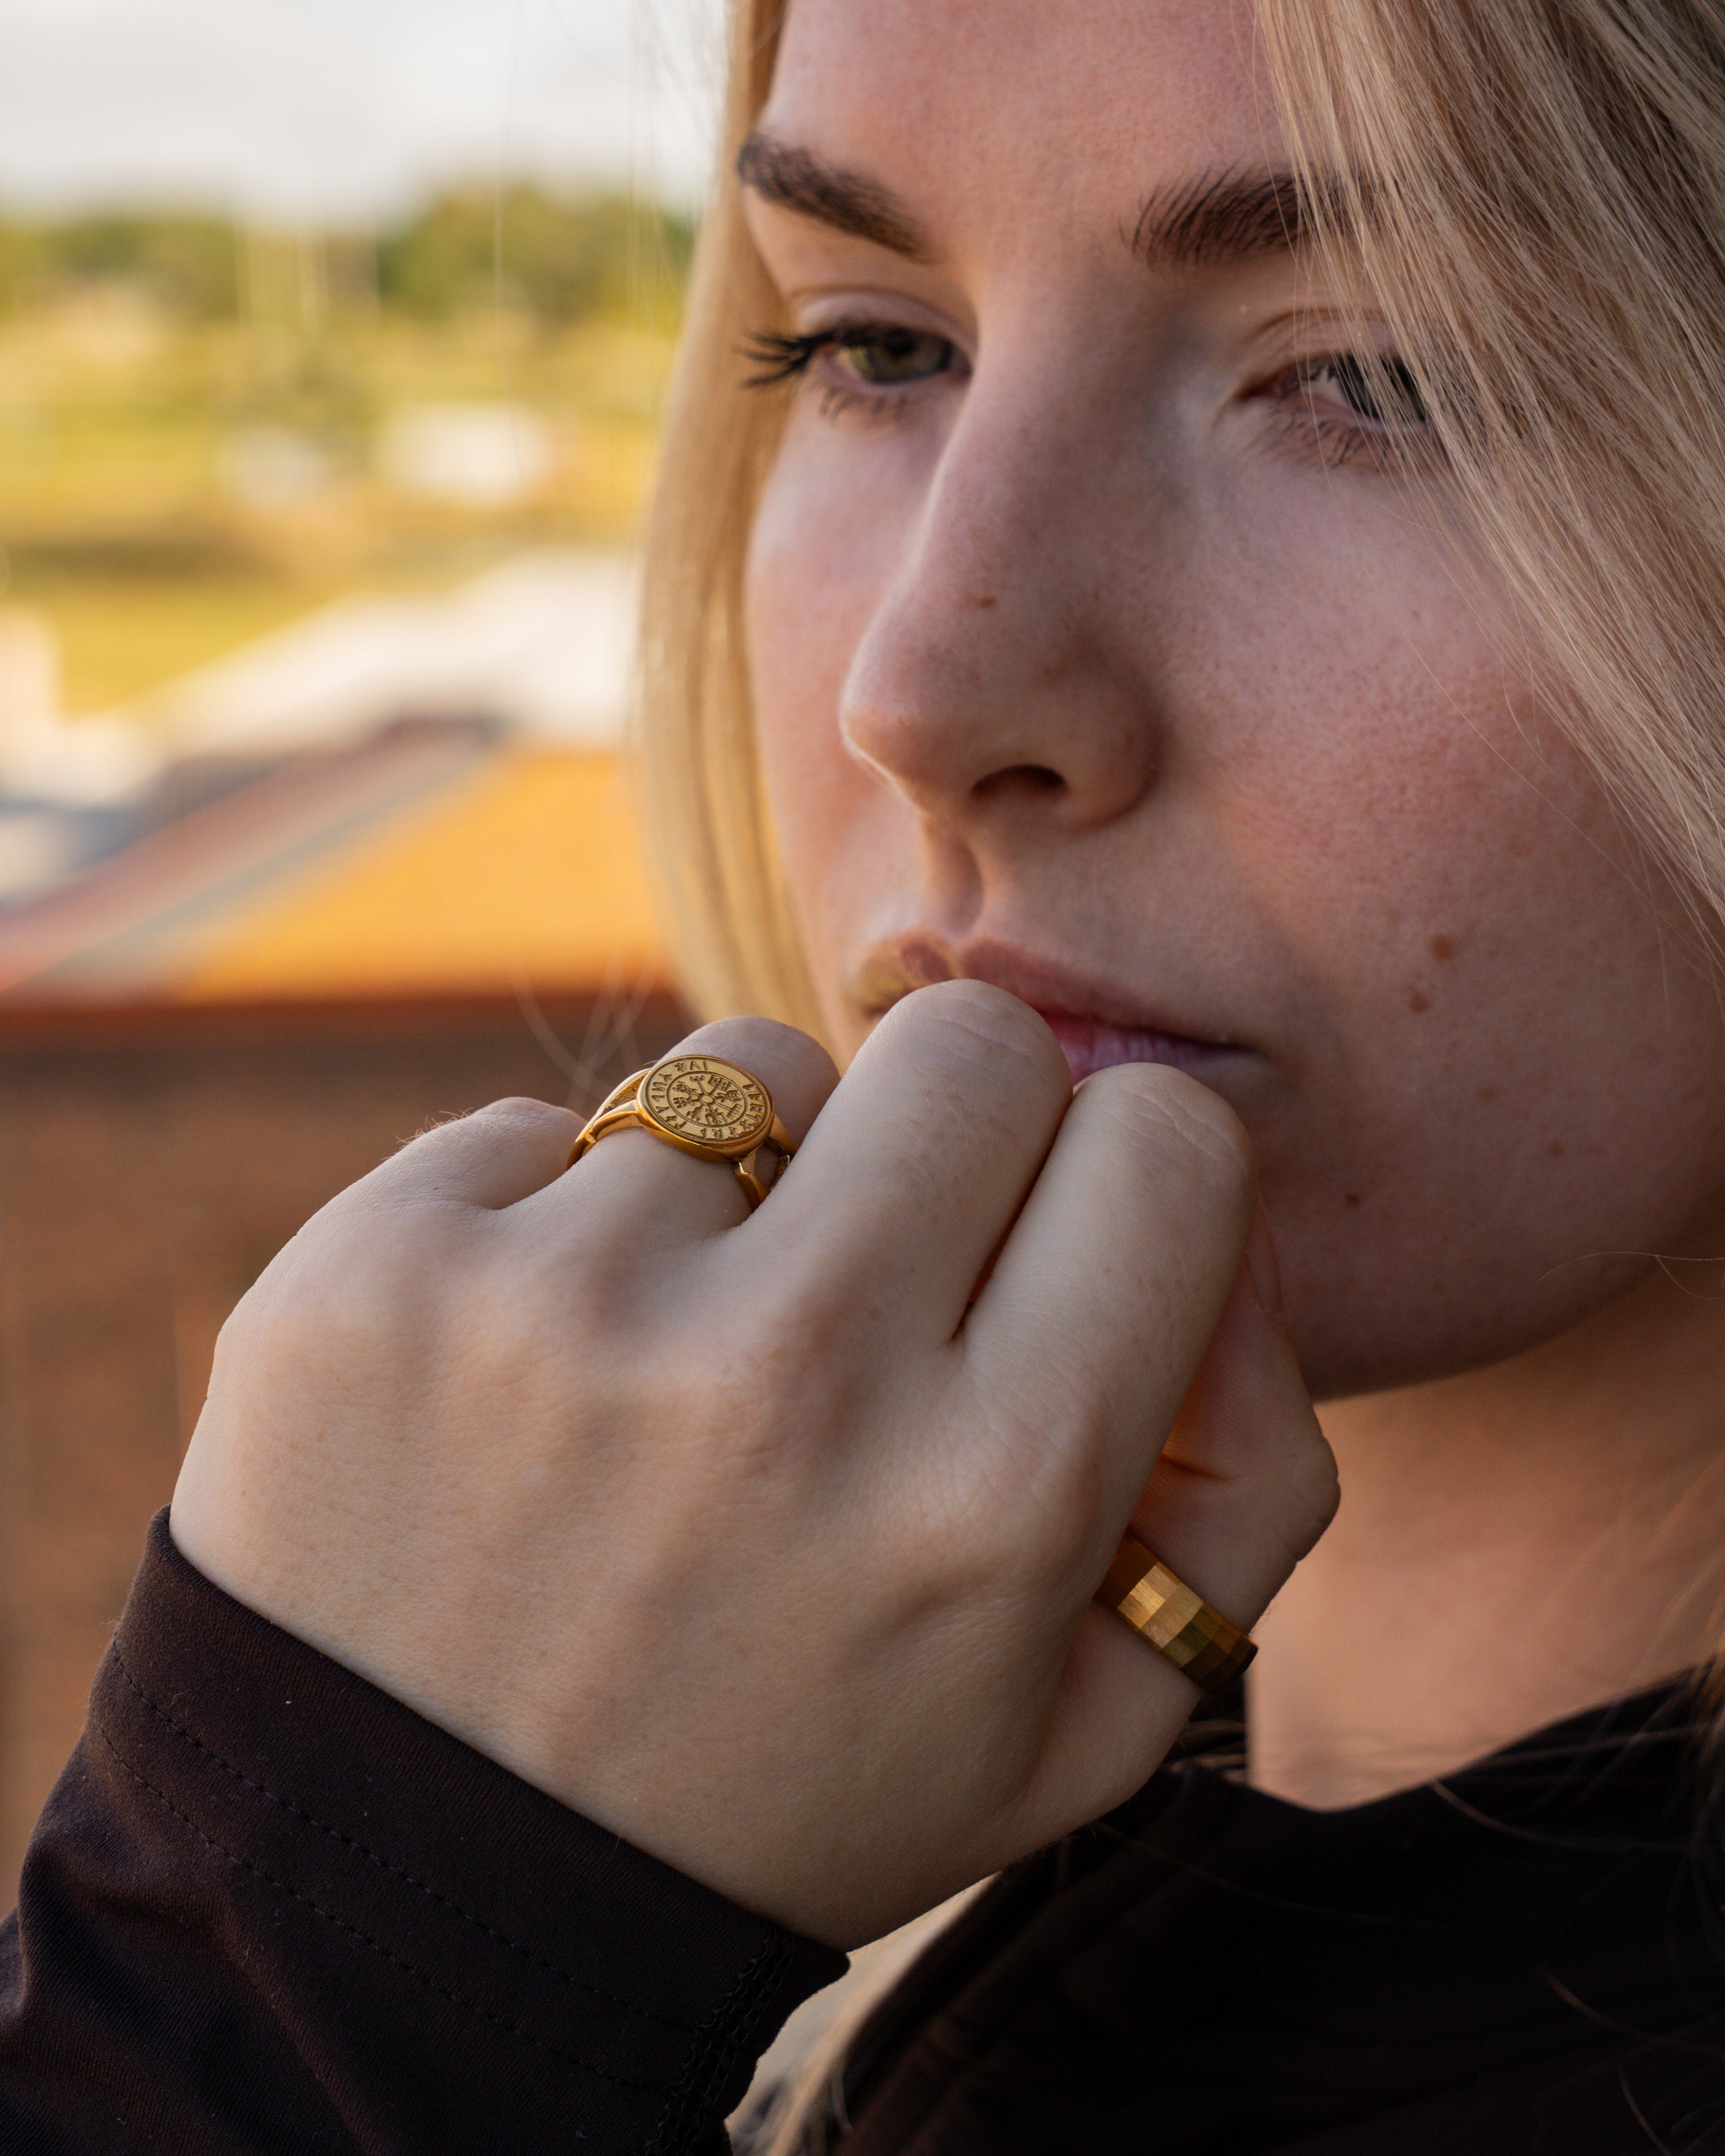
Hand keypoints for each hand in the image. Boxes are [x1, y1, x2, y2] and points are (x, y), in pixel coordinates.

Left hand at [171, 983, 1335, 1948]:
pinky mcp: (384, 1265)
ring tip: (688, 1354)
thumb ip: (1245, 1485)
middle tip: (885, 1266)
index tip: (1052, 1247)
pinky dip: (561, 1225)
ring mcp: (568, 1302)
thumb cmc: (776, 1794)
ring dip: (753, 1180)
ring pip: (755, 1064)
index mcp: (994, 1492)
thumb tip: (1226, 1239)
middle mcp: (792, 1370)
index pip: (1167, 1138)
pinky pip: (550, 1125)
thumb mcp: (1080, 1728)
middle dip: (958, 1133)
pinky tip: (529, 1383)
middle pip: (973, 1039)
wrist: (407, 1903)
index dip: (1125, 1176)